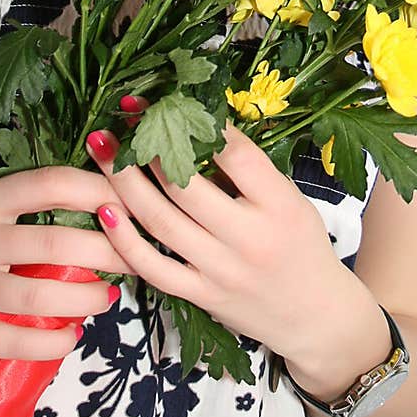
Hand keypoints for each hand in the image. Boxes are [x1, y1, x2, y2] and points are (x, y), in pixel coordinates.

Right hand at [0, 165, 134, 359]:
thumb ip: (30, 202)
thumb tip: (108, 202)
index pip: (50, 184)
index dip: (99, 189)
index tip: (132, 202)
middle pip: (57, 244)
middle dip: (110, 253)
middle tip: (137, 258)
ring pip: (43, 297)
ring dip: (89, 299)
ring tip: (106, 296)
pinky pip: (19, 342)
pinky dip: (56, 342)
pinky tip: (71, 335)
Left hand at [85, 113, 350, 361]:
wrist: (315, 316)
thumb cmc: (301, 245)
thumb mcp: (291, 201)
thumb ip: (250, 173)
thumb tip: (196, 128)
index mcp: (279, 206)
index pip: (235, 156)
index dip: (200, 125)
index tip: (170, 100)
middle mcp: (250, 239)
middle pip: (185, 188)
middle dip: (149, 147)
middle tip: (125, 116)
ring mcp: (221, 271)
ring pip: (161, 222)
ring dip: (124, 182)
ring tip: (102, 147)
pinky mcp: (201, 296)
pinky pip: (153, 267)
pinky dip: (124, 239)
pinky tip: (105, 210)